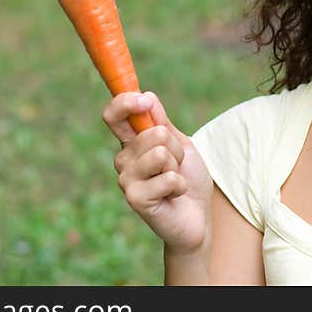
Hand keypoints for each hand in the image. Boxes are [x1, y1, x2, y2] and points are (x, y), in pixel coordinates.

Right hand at [103, 91, 212, 254]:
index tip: (145, 100)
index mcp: (131, 143)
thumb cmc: (188, 178)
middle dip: (175, 147)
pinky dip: (179, 185)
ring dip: (177, 166)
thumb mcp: (180, 144)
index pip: (114, 116)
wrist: (197, 216)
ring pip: (160, 153)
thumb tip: (147, 96)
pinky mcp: (135, 198)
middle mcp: (123, 160)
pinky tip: (174, 195)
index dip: (126, 102)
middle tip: (176, 165)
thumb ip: (162, 122)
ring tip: (174, 180)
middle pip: (152, 132)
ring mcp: (126, 180)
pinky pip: (167, 177)